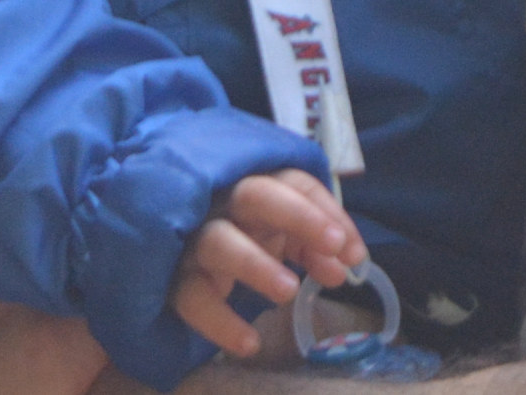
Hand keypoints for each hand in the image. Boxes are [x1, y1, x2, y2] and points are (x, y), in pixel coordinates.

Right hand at [167, 168, 363, 359]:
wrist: (174, 262)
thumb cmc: (241, 237)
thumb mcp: (280, 235)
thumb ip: (314, 247)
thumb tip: (344, 268)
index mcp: (254, 186)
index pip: (294, 182)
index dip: (326, 213)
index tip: (352, 253)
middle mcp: (222, 204)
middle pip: (256, 195)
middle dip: (299, 216)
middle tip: (334, 247)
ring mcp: (193, 240)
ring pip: (219, 242)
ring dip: (257, 264)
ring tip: (290, 290)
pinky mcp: (174, 280)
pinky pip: (194, 298)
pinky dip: (221, 322)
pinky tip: (250, 343)